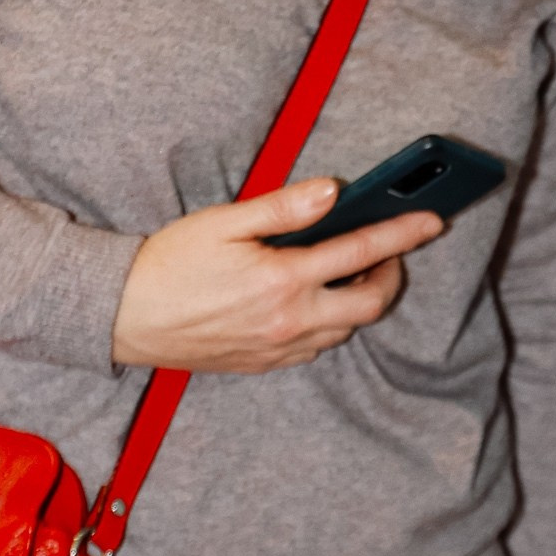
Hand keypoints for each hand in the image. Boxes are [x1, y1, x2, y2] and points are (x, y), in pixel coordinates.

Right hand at [111, 176, 441, 373]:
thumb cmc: (169, 262)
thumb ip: (284, 208)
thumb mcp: (224, 221)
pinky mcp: (265, 364)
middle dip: (391, 276)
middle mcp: (289, 322)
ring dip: (359, 301)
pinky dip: (329, 322)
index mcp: (282, 280)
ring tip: (351, 272)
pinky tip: (315, 299)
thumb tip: (333, 191)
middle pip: (370, 305)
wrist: (122, 316)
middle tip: (388, 251)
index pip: (362, 253)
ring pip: (345, 331)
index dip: (403, 235)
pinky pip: (316, 347)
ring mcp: (279, 348)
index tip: (433, 221)